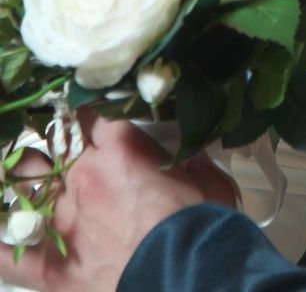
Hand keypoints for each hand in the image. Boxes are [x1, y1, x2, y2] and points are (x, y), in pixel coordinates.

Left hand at [0, 115, 236, 291]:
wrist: (185, 277)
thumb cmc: (201, 227)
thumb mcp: (210, 182)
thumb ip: (191, 160)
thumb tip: (189, 152)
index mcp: (122, 151)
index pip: (97, 111)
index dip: (95, 106)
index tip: (97, 109)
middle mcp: (82, 177)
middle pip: (55, 141)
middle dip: (59, 137)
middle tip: (66, 142)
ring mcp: (58, 220)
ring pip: (23, 183)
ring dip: (26, 176)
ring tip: (29, 174)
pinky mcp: (45, 266)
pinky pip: (4, 254)